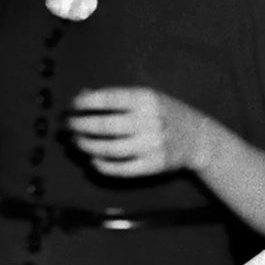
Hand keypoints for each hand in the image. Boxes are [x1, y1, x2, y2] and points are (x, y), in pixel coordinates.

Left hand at [66, 87, 224, 176]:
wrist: (198, 138)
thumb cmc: (166, 113)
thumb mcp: (147, 97)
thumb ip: (116, 96)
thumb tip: (81, 96)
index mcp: (147, 100)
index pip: (107, 99)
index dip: (83, 103)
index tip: (70, 106)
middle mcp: (149, 122)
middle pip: (104, 126)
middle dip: (79, 125)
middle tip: (66, 126)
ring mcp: (152, 146)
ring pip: (109, 149)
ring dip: (86, 146)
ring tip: (76, 142)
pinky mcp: (153, 166)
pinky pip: (121, 169)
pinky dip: (103, 166)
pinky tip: (93, 161)